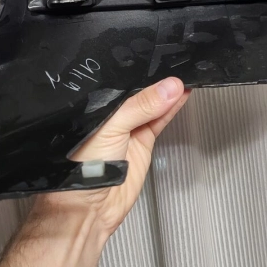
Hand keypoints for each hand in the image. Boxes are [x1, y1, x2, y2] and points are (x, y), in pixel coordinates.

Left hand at [37, 77, 190, 239]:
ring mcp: (128, 128)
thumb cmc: (82, 167)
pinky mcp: (141, 142)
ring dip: (168, 93)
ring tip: (185, 77)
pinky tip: (182, 95)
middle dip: (157, 80)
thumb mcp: (111, 128)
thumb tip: (169, 88)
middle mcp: (112, 114)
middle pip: (140, 92)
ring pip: (153, 105)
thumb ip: (141, 107)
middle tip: (177, 65)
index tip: (161, 59)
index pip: (123, 81)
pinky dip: (171, 108)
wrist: (90, 207)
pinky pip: (159, 120)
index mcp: (96, 105)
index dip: (141, 70)